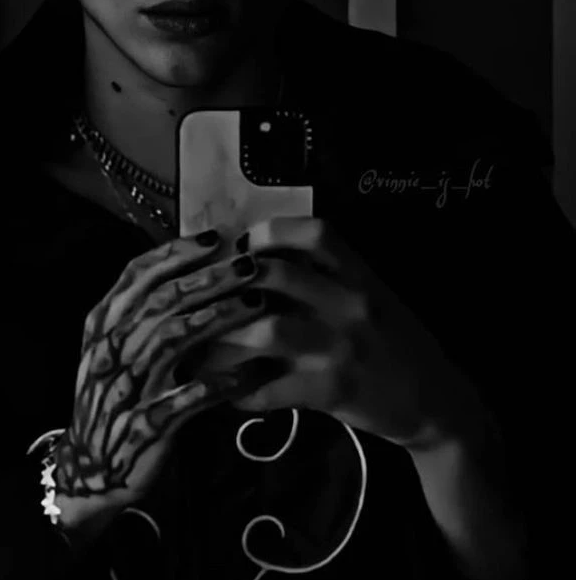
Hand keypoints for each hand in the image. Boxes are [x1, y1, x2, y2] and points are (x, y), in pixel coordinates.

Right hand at [52, 230, 273, 512]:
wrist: (89, 469)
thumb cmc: (112, 398)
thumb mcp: (113, 349)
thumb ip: (141, 312)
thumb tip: (193, 269)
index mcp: (103, 325)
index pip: (136, 275)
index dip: (176, 253)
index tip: (215, 238)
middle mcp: (111, 349)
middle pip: (163, 300)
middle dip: (210, 277)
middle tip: (250, 263)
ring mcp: (126, 387)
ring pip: (174, 339)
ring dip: (219, 317)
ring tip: (258, 302)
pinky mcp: (146, 425)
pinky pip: (187, 398)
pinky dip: (220, 382)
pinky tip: (250, 371)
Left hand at [201, 216, 486, 451]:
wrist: (437, 402)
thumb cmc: (394, 342)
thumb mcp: (370, 295)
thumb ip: (327, 275)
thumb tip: (259, 259)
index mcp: (360, 275)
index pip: (315, 233)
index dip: (270, 232)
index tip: (241, 243)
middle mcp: (352, 303)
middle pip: (277, 276)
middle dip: (229, 282)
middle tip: (203, 295)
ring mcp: (343, 348)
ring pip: (268, 330)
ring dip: (225, 338)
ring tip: (198, 345)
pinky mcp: (335, 391)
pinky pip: (275, 387)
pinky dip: (243, 389)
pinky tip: (225, 391)